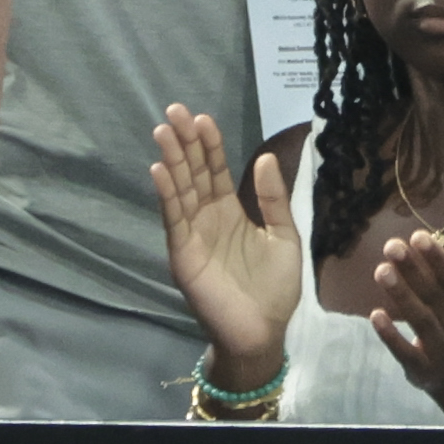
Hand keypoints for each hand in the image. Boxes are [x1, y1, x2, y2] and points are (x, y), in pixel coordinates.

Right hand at [151, 103, 303, 379]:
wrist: (263, 332)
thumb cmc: (275, 289)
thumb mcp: (284, 236)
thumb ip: (273, 200)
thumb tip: (265, 157)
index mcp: (230, 212)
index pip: (215, 170)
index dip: (209, 145)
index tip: (202, 118)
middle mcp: (206, 218)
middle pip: (192, 173)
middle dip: (184, 142)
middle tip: (174, 110)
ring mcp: (192, 235)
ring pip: (179, 190)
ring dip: (171, 160)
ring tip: (163, 131)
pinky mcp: (183, 254)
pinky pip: (173, 219)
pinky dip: (166, 194)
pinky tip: (160, 170)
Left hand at [370, 225, 443, 399]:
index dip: (439, 259)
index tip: (418, 236)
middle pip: (436, 297)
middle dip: (414, 270)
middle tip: (391, 245)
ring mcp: (442, 352)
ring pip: (421, 321)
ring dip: (401, 295)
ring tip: (381, 270)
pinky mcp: (423, 371)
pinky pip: (406, 353)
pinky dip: (391, 336)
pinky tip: (374, 314)